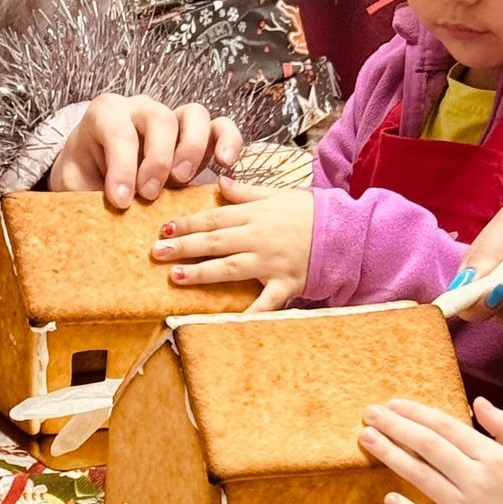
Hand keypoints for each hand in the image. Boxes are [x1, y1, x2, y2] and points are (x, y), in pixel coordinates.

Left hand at [48, 95, 241, 208]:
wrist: (95, 175)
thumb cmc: (85, 179)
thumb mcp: (75, 186)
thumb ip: (87, 196)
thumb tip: (108, 218)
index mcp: (106, 114)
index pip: (118, 131)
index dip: (121, 167)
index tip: (119, 201)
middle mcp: (140, 109)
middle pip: (159, 117)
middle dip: (156, 159)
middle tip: (149, 194)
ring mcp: (172, 118)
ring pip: (193, 115)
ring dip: (191, 149)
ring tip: (182, 181)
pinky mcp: (197, 135)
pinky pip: (219, 126)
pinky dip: (228, 140)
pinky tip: (225, 164)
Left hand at [150, 174, 312, 309]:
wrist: (345, 232)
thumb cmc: (309, 213)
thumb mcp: (277, 195)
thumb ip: (246, 192)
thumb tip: (220, 181)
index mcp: (255, 215)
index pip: (214, 219)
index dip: (188, 223)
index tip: (164, 229)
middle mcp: (259, 238)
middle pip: (215, 242)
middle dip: (184, 247)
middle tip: (156, 252)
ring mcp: (272, 262)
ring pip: (231, 267)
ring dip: (202, 273)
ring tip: (176, 277)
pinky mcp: (286, 284)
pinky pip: (266, 301)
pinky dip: (251, 312)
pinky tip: (231, 322)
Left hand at [358, 396, 502, 503]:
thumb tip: (478, 401)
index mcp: (493, 458)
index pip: (445, 428)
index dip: (416, 414)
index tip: (392, 404)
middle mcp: (477, 481)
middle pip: (427, 448)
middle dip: (394, 427)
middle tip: (368, 414)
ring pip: (422, 478)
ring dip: (391, 456)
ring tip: (367, 438)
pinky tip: (389, 497)